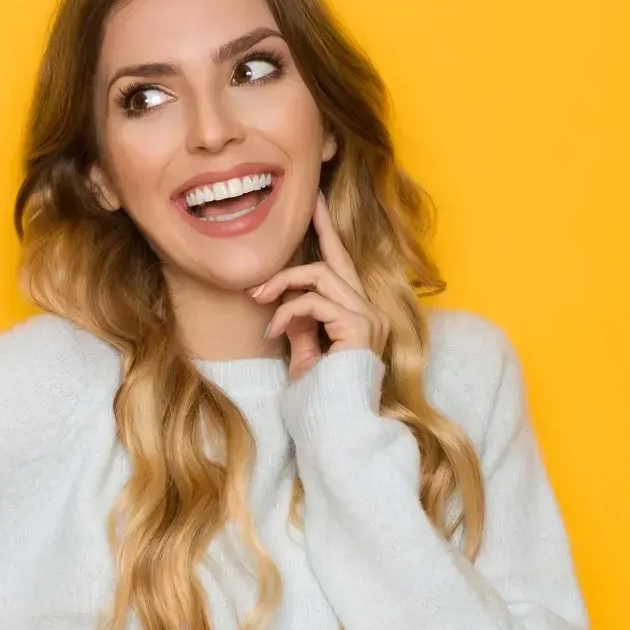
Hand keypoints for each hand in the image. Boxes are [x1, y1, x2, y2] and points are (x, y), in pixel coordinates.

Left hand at [250, 190, 389, 380]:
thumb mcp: (305, 352)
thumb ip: (301, 324)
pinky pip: (315, 301)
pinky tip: (273, 331)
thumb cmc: (320, 398)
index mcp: (359, 316)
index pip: (342, 266)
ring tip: (259, 298)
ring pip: (322, 275)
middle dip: (315, 232)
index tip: (316, 202)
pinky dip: (288, 311)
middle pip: (337, 260)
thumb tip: (286, 302)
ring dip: (283, 283)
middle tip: (297, 210)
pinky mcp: (360, 327)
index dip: (328, 232)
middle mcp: (370, 312)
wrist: (335, 427)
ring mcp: (369, 318)